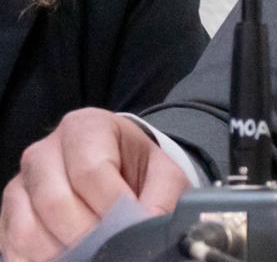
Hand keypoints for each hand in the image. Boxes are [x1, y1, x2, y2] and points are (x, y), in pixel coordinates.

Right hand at [0, 108, 187, 261]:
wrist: (118, 171)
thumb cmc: (137, 170)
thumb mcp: (162, 174)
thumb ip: (163, 196)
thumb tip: (148, 225)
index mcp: (85, 127)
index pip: (90, 171)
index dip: (112, 205)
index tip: (132, 226)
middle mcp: (44, 152)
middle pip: (55, 203)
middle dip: (88, 235)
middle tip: (112, 249)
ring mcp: (21, 185)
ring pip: (28, 230)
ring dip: (62, 253)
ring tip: (94, 257)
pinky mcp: (8, 216)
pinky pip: (12, 247)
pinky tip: (68, 261)